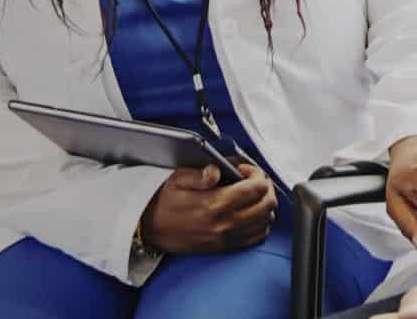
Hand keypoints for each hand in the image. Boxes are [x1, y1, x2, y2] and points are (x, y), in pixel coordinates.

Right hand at [139, 162, 277, 253]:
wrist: (149, 229)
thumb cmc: (164, 201)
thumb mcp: (178, 179)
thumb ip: (201, 173)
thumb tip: (218, 170)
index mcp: (215, 204)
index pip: (256, 188)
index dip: (256, 174)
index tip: (246, 170)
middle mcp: (225, 223)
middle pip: (267, 205)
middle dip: (266, 188)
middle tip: (254, 180)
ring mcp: (226, 238)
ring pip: (265, 222)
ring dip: (265, 206)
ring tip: (253, 196)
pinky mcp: (225, 247)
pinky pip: (256, 238)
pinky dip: (260, 224)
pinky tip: (251, 214)